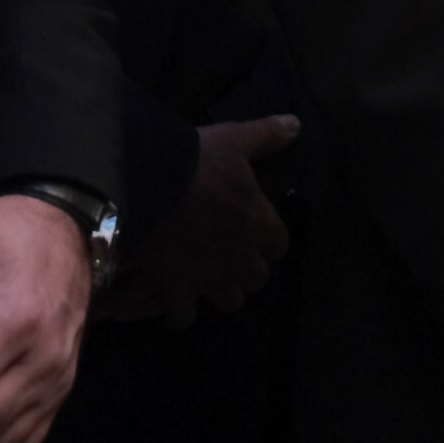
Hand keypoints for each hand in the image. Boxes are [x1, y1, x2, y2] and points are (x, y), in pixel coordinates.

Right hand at [109, 116, 297, 329]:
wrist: (147, 185)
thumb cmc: (197, 162)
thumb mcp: (235, 139)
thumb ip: (267, 135)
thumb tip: (296, 125)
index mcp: (260, 224)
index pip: (280, 245)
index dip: (267, 237)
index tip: (253, 227)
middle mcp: (242, 259)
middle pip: (257, 278)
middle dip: (246, 267)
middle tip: (228, 251)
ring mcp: (211, 279)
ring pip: (230, 301)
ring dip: (221, 291)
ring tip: (207, 276)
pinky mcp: (178, 290)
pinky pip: (184, 317)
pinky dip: (181, 310)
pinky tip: (175, 296)